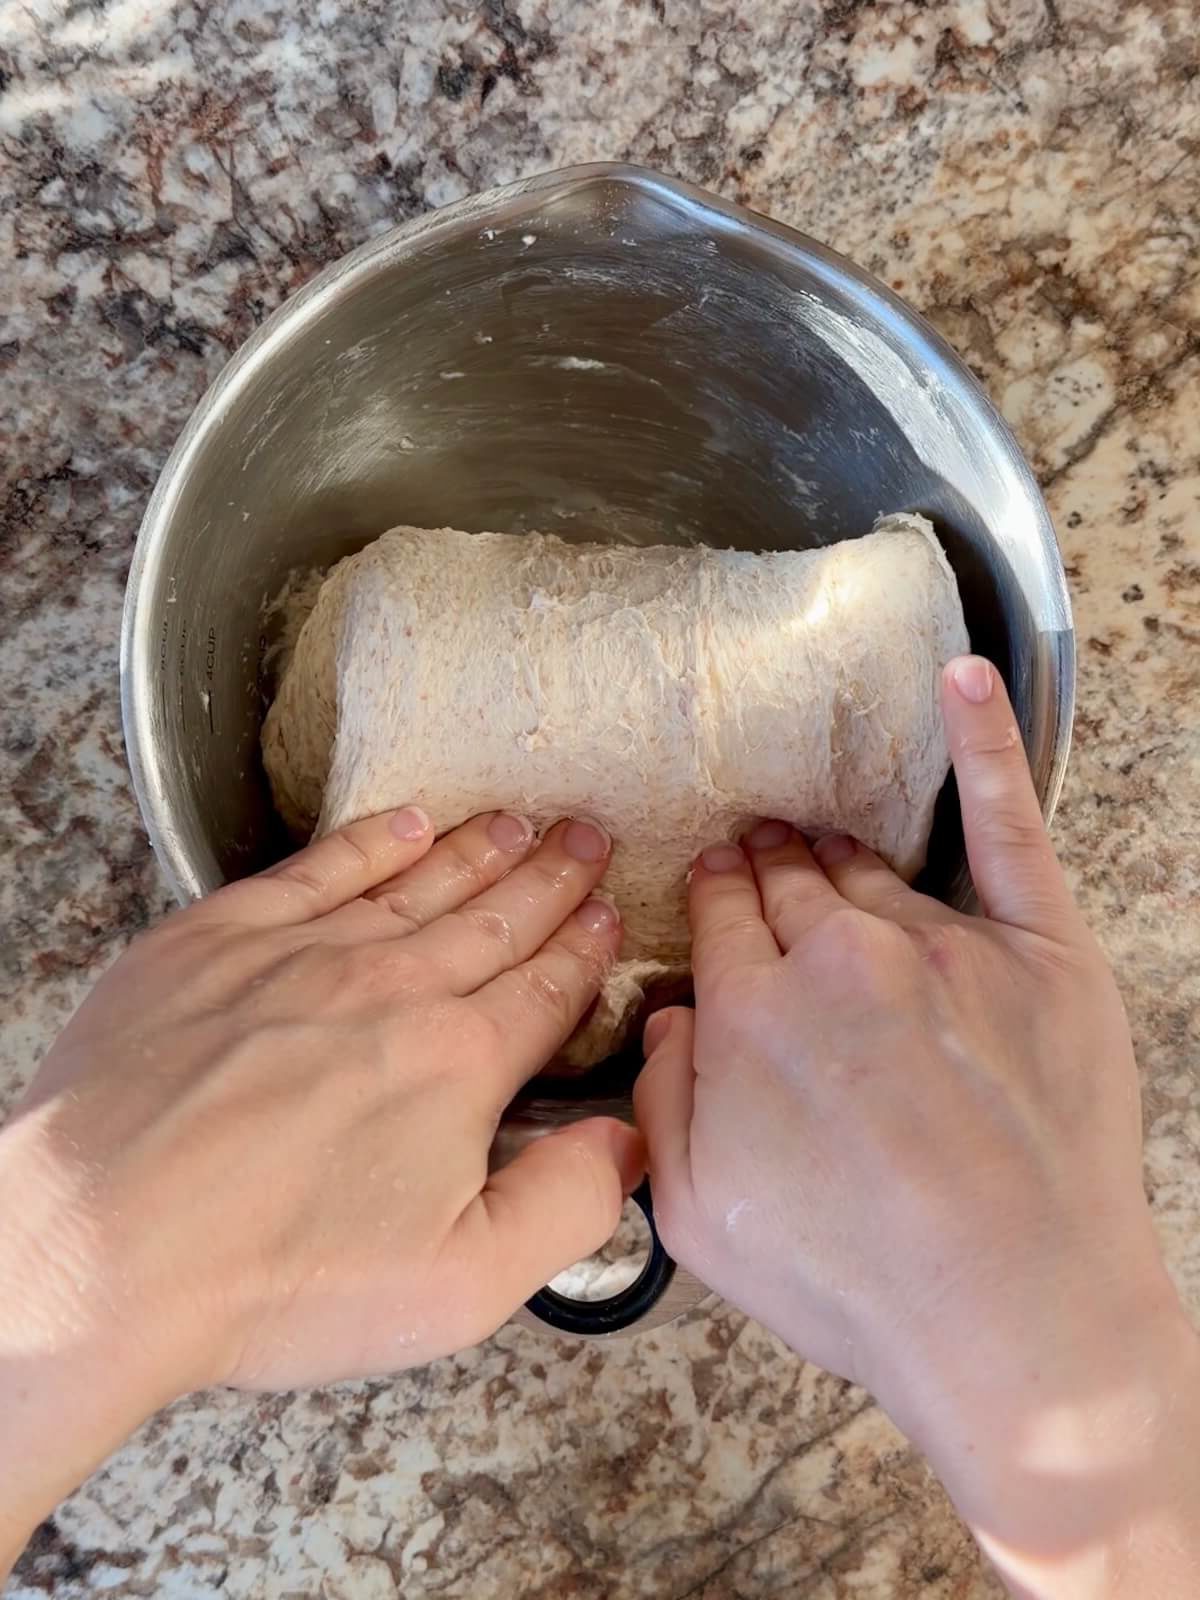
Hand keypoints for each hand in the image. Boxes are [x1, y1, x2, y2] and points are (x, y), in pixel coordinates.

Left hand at [0, 809, 639, 1559]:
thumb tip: (626, 1144)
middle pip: (494, 917)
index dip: (585, 949)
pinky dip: (369, 842)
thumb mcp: (459, 1285)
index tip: (608, 913)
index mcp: (456, 1062)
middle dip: (551, 875)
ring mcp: (301, 953)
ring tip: (517, 823)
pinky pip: (317, 868)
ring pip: (416, 883)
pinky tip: (402, 824)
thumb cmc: (271, 1279)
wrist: (99, 1247)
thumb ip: (565, 1205)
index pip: (545, 988)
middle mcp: (390, 986)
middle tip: (587, 836)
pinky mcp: (216, 940)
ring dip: (477, 850)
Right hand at [636, 656, 1199, 1598]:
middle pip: (788, 882)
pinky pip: (1009, 821)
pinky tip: (964, 678)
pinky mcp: (1040, 950)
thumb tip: (665, 1013)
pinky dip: (985, 741)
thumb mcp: (696, 1217)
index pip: (722, 916)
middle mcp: (840, 957)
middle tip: (756, 853)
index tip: (715, 887)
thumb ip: (659, 1099)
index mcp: (751, 1012)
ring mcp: (944, 944)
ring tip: (813, 835)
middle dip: (763, 864)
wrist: (1017, 1323)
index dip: (715, 898)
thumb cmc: (855, 1282)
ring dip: (833, 849)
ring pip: (869, 869)